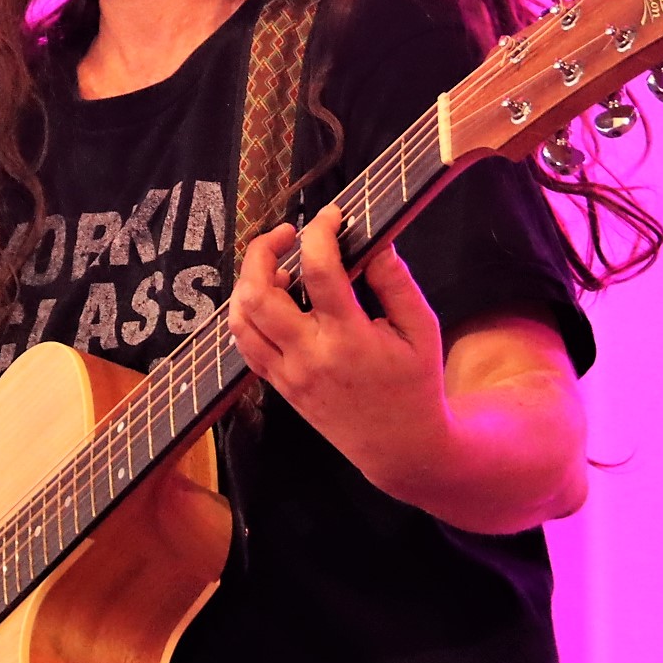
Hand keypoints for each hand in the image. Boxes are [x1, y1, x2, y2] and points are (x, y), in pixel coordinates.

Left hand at [226, 206, 455, 482]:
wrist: (400, 447)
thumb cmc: (416, 382)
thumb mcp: (422, 329)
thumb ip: (396, 283)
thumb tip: (374, 241)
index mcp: (350, 339)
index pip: (320, 273)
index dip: (321, 233)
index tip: (332, 215)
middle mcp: (309, 356)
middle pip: (259, 294)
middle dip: (262, 251)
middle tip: (286, 234)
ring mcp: (287, 374)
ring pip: (240, 320)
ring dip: (248, 282)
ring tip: (278, 267)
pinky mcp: (279, 386)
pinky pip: (245, 345)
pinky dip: (246, 314)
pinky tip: (271, 298)